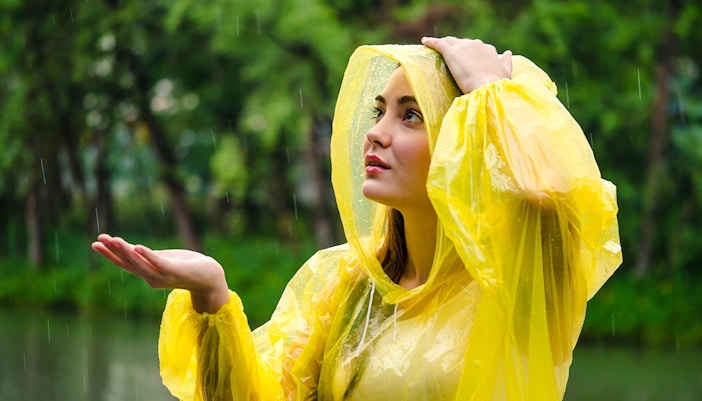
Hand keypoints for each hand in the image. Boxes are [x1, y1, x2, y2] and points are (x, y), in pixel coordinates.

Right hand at [91, 233, 228, 312]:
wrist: (210, 278)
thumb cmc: (189, 268)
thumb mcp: (165, 260)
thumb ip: (151, 257)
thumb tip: (135, 250)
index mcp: (149, 273)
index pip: (125, 263)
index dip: (110, 254)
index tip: (96, 243)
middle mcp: (152, 277)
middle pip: (129, 263)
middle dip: (114, 251)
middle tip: (99, 239)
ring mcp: (164, 276)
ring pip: (141, 263)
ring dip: (127, 252)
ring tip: (115, 240)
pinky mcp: (176, 271)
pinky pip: (159, 264)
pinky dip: (148, 256)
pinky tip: (139, 247)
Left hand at [421, 36, 511, 93]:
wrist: (488, 88)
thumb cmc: (497, 85)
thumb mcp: (505, 72)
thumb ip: (506, 62)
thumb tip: (507, 53)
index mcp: (488, 50)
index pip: (475, 47)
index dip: (468, 52)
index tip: (464, 57)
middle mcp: (476, 45)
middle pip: (462, 43)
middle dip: (456, 47)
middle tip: (448, 54)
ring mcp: (464, 47)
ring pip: (450, 41)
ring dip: (443, 43)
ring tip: (435, 45)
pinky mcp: (452, 53)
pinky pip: (438, 44)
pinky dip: (431, 42)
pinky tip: (424, 42)